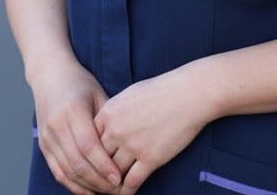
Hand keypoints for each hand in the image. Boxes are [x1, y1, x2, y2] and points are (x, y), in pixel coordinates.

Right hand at [30, 57, 123, 193]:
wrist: (49, 74)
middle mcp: (56, 124)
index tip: (120, 179)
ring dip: (88, 186)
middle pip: (77, 162)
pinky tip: (89, 191)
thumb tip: (126, 149)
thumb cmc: (79, 83)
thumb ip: (108, 121)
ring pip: (67, 170)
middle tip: (118, 190)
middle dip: (99, 181)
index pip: (88, 145)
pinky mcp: (43, 145)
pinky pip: (57, 171)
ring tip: (107, 192)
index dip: (104, 165)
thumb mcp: (98, 94)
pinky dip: (73, 185)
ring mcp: (47, 136)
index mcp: (72, 110)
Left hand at [94, 64, 212, 193]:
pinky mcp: (150, 158)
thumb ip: (114, 113)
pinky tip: (126, 194)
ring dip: (111, 183)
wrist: (187, 95)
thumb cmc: (160, 91)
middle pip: (98, 158)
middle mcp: (116, 130)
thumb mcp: (128, 96)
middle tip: (97, 181)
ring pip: (112, 173)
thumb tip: (106, 126)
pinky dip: (126, 191)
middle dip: (97, 171)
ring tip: (111, 189)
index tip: (90, 162)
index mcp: (108, 112)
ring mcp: (132, 145)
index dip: (90, 153)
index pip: (89, 139)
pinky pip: (132, 182)